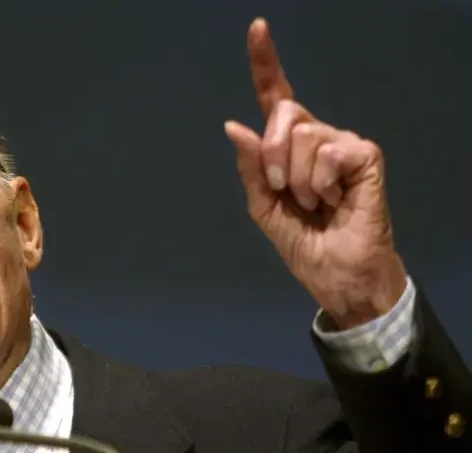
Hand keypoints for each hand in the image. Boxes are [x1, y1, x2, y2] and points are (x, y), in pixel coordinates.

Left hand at [224, 18, 406, 328]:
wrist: (335, 275)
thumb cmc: (303, 243)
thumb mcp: (264, 207)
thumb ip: (251, 168)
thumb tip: (234, 125)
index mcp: (288, 148)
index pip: (276, 99)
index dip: (265, 63)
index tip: (256, 28)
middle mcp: (316, 138)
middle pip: (285, 115)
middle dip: (273, 156)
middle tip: (285, 191)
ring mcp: (342, 144)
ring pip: (305, 136)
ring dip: (300, 180)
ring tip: (316, 203)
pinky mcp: (366, 156)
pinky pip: (331, 151)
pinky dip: (324, 181)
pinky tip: (335, 200)